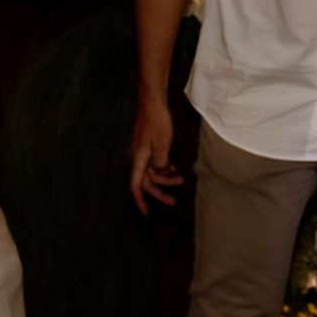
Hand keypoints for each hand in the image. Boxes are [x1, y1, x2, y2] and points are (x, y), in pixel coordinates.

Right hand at [129, 98, 183, 213]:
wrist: (153, 103)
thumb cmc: (157, 122)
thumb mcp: (162, 145)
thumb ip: (161, 163)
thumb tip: (161, 173)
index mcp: (138, 160)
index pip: (136, 186)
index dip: (140, 201)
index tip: (146, 213)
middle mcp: (138, 158)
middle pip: (147, 182)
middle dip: (161, 192)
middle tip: (174, 200)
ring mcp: (142, 153)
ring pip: (153, 173)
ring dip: (166, 178)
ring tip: (181, 179)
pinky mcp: (148, 147)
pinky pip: (155, 163)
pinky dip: (164, 168)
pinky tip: (174, 167)